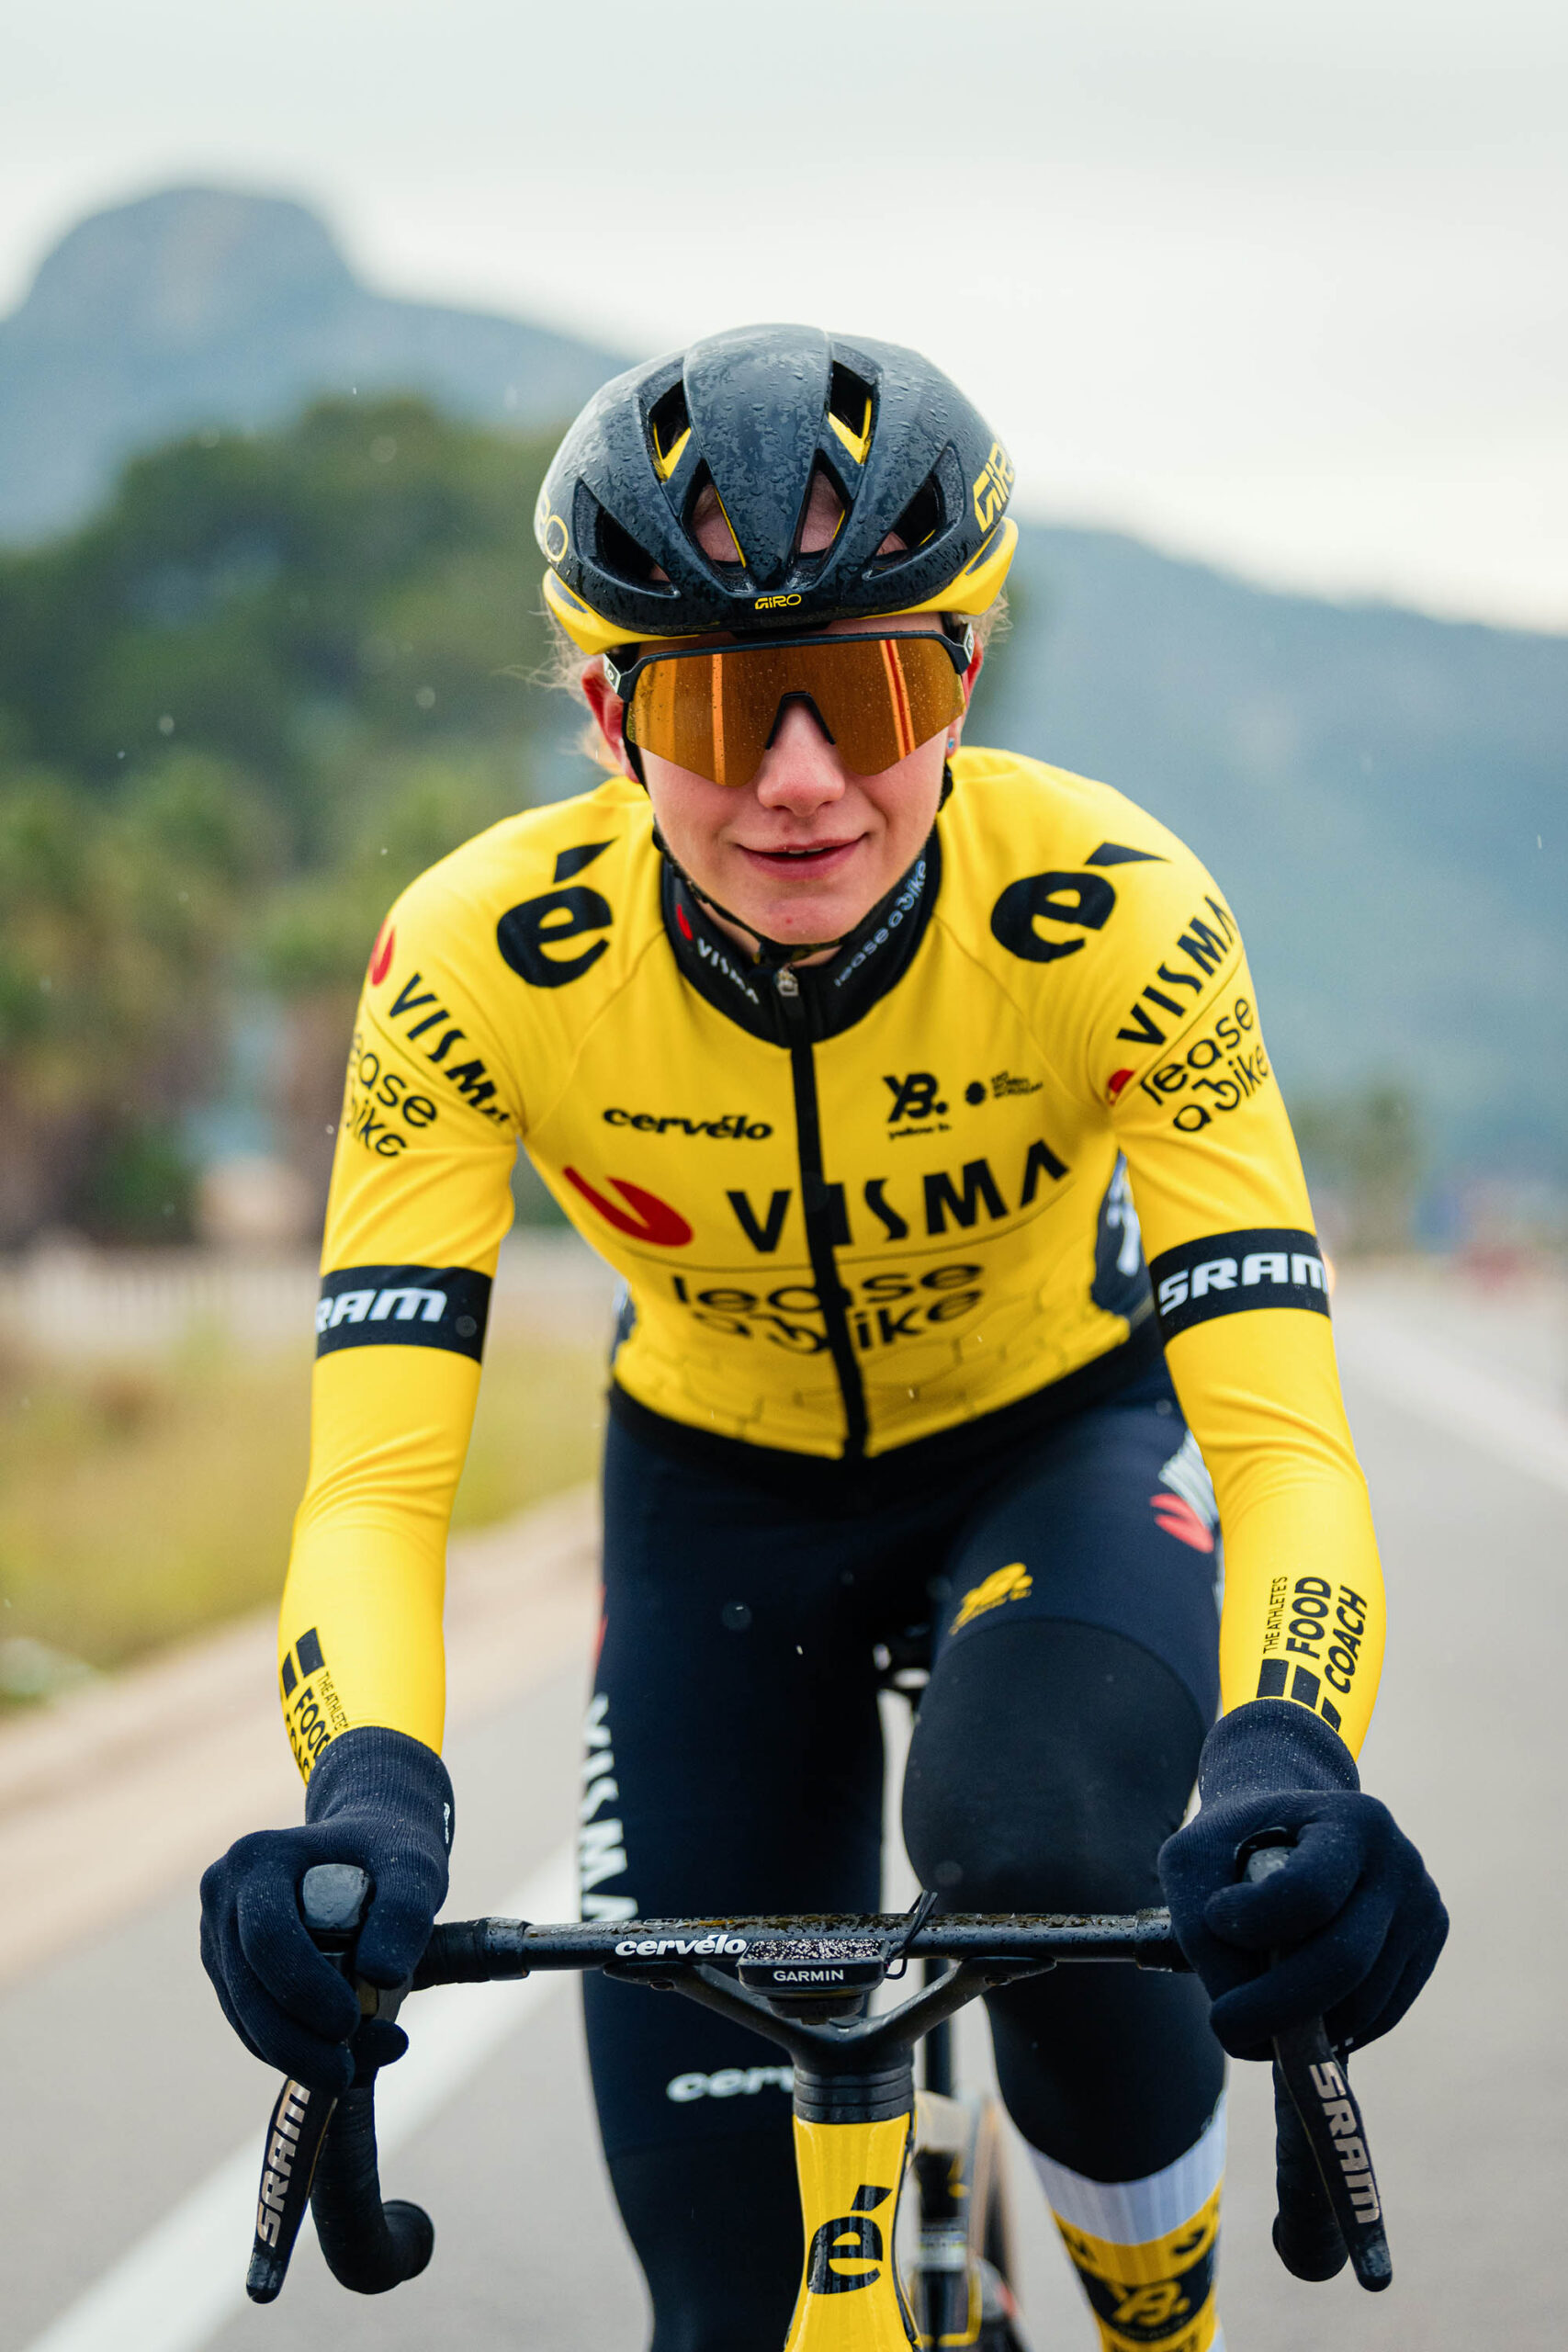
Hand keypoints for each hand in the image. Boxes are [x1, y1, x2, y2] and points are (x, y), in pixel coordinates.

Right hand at [200, 1726, 452, 2091]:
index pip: (268, 1937)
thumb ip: (406, 1912)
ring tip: (354, 2070)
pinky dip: (288, 2047)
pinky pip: (249, 2020)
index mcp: (259, 1857)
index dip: (303, 1987)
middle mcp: (224, 1891)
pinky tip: (337, 2059)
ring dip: (293, 2053)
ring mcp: (218, 1931)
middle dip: (295, 2040)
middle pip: (247, 1985)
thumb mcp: (415, 1869)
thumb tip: (381, 1975)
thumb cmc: (390, 1852)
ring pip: (243, 2013)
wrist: (369, 1845)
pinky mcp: (226, 1966)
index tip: (349, 2024)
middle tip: (346, 2074)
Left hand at [1158, 1700, 1446, 2060]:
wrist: (1286, 1826)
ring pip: (1364, 2004)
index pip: (1309, 1894)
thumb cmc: (1233, 1845)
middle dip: (1277, 2009)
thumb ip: (1204, 1939)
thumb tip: (1252, 2034)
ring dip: (1303, 2029)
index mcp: (1350, 1819)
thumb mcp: (1194, 1863)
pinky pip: (1381, 2016)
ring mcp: (1423, 1908)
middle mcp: (1400, 1862)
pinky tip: (1295, 2016)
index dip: (1256, 1922)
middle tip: (1226, 2029)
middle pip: (1344, 1961)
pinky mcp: (1427, 1948)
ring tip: (1255, 2018)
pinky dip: (1332, 2032)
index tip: (1216, 1918)